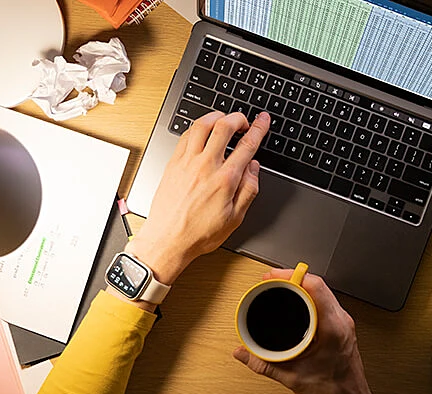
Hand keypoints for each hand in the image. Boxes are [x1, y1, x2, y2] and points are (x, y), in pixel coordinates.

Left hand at [126, 111, 269, 284]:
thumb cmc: (199, 233)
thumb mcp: (235, 218)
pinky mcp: (173, 164)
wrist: (168, 240)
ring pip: (202, 125)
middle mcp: (205, 166)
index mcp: (225, 179)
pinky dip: (196, 128)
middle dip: (238, 117)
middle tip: (244, 120)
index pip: (247, 145)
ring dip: (216, 116)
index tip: (263, 121)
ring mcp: (187, 162)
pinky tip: (202, 132)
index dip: (258, 128)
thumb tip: (254, 168)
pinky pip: (185, 136)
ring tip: (224, 119)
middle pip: (224, 126)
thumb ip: (248, 190)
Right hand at [233, 269, 383, 393]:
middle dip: (293, 278)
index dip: (293, 276)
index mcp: (333, 328)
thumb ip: (263, 364)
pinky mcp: (343, 328)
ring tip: (282, 286)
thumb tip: (243, 353)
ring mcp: (344, 323)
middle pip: (318, 285)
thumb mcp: (292, 377)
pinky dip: (310, 297)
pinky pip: (326, 302)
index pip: (315, 287)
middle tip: (272, 279)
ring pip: (323, 292)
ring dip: (302, 286)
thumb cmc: (333, 392)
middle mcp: (342, 322)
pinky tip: (298, 301)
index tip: (275, 276)